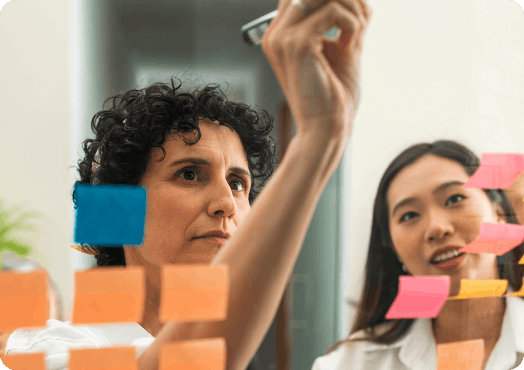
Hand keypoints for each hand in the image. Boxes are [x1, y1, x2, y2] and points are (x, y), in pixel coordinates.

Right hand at [262, 0, 370, 137]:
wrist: (327, 128)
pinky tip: (350, 46)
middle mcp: (275, 34)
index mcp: (281, 36)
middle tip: (360, 21)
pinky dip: (352, 23)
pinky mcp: (296, 44)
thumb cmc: (334, 96)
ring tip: (356, 34)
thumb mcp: (341, 48)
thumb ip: (344, 20)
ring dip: (352, 8)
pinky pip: (333, 10)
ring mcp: (282, 38)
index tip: (357, 15)